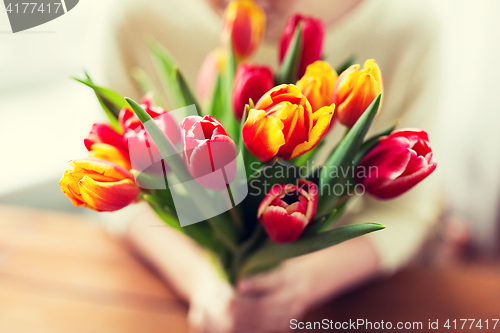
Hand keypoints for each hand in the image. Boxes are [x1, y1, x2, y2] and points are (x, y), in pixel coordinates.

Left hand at [187, 259, 311, 332]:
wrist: (316, 276)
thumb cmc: (292, 259)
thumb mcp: (284, 252)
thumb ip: (267, 250)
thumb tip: (245, 242)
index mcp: (293, 275)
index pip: (275, 281)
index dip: (257, 284)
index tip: (238, 284)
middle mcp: (294, 295)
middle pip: (268, 306)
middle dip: (245, 306)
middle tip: (225, 302)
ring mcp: (291, 311)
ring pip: (267, 321)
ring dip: (245, 319)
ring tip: (226, 314)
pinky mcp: (287, 322)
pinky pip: (268, 329)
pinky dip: (251, 328)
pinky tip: (235, 323)